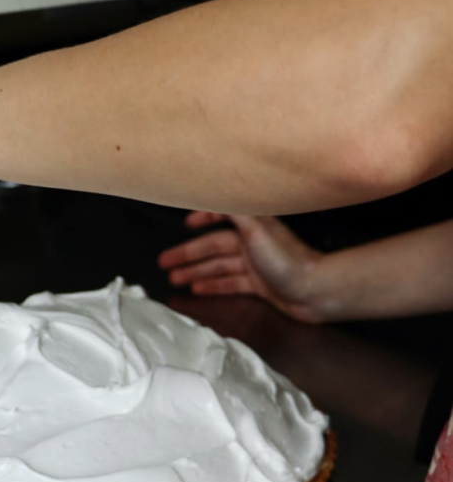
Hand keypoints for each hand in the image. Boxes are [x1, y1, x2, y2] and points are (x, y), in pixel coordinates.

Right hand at [158, 211, 324, 322]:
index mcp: (252, 226)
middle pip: (213, 247)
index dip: (203, 218)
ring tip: (175, 278)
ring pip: (218, 267)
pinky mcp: (260, 284)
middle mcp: (253, 243)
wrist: (315, 291)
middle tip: (165, 262)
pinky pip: (230, 283)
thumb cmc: (290, 261)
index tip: (185, 224)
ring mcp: (256, 264)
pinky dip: (213, 286)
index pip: (221, 217)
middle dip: (188, 254)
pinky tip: (199, 289)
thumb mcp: (256, 229)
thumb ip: (234, 209)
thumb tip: (217, 190)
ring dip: (195, 272)